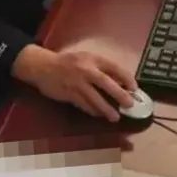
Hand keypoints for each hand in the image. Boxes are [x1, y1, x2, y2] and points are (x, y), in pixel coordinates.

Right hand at [10, 45, 136, 121]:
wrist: (42, 66)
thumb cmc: (67, 62)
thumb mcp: (85, 59)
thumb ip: (100, 68)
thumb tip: (120, 82)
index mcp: (91, 58)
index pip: (113, 67)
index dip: (125, 77)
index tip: (134, 87)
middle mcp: (85, 69)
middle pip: (105, 83)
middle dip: (119, 94)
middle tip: (129, 104)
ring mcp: (76, 82)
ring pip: (94, 98)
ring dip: (106, 108)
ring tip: (115, 117)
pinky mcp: (68, 93)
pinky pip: (83, 104)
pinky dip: (92, 110)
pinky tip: (98, 115)